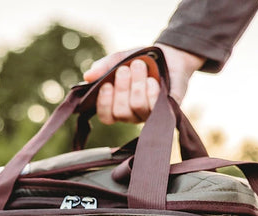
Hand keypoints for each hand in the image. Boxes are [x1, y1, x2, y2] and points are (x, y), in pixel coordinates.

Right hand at [83, 44, 204, 123]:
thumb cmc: (142, 59)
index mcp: (117, 105)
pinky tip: (153, 80)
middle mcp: (132, 114)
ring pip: (137, 107)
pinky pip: (154, 107)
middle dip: (122, 89)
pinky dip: (151, 91)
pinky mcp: (164, 111)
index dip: (104, 104)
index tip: (107, 84)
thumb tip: (87, 76)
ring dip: (137, 84)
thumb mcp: (121, 59)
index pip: (106, 117)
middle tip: (126, 68)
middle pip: (121, 113)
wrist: (170, 55)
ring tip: (140, 66)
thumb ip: (104, 67)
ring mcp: (148, 115)